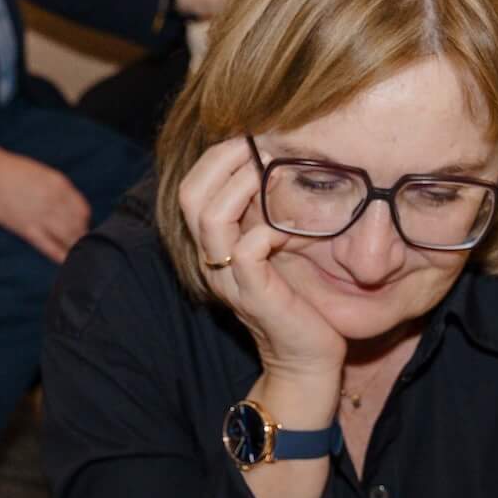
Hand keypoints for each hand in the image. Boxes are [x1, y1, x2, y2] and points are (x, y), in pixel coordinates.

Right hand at [0, 132, 89, 262]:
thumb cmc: (11, 171)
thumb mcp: (42, 173)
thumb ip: (58, 189)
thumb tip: (70, 206)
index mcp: (60, 184)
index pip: (83, 209)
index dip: (84, 221)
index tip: (81, 226)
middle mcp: (55, 201)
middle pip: (79, 226)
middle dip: (81, 236)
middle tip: (78, 242)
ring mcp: (41, 216)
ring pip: (68, 238)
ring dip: (73, 247)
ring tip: (74, 253)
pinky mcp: (27, 229)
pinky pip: (50, 247)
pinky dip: (60, 256)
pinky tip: (66, 262)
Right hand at [176, 138, 344, 400]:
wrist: (306, 360)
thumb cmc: (298, 301)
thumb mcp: (278, 248)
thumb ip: (270, 214)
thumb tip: (283, 167)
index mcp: (213, 246)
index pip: (192, 186)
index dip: (218, 156)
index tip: (255, 137)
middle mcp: (212, 261)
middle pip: (192, 195)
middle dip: (226, 160)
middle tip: (264, 145)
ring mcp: (230, 279)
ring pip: (211, 218)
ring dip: (243, 186)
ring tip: (273, 173)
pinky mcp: (255, 295)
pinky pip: (247, 250)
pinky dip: (268, 229)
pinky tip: (291, 226)